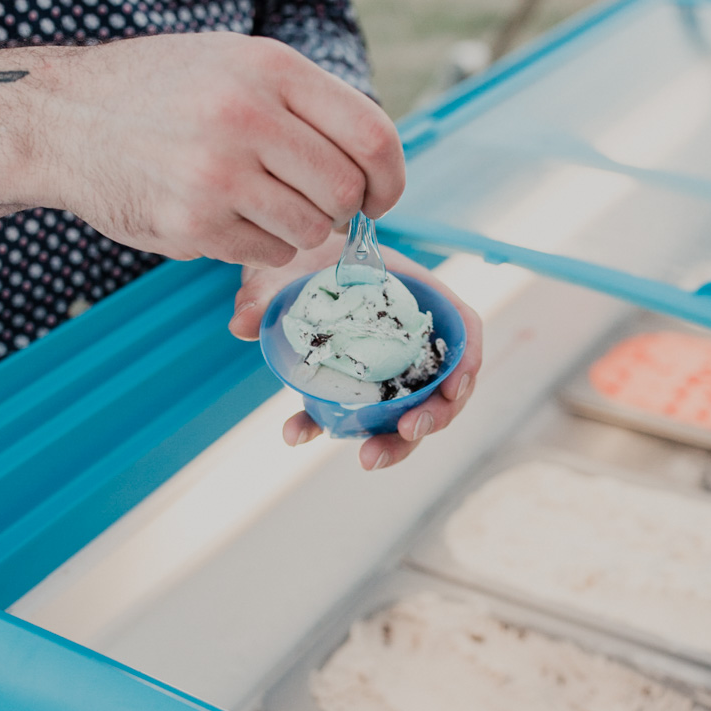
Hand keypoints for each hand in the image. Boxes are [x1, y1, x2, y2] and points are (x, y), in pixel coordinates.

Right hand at [29, 33, 404, 267]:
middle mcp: (246, 117)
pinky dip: (260, 245)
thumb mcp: (234, 63)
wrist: (63, 118)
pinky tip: (227, 218)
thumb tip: (374, 161)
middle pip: (345, 192)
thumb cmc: (160, 91)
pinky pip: (266, 252)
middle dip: (341, 210)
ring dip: (299, 230)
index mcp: (270, 68)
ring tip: (262, 206)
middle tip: (316, 206)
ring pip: (309, 230)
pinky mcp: (193, 224)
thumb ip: (303, 102)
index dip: (390, 177)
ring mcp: (218, 174)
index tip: (380, 196)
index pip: (372, 135)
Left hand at [229, 232, 483, 470]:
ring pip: (406, 410)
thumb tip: (242, 324)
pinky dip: (329, 429)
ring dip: (394, 440)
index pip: (464, 328)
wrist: (282, 263)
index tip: (454, 391)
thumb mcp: (289, 264)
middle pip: (441, 383)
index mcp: (417, 294)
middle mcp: (408, 335)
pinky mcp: (355, 386)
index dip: (467, 363)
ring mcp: (386, 365)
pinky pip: (353, 414)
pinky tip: (297, 434)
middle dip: (433, 417)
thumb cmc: (302, 252)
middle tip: (407, 432)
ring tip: (367, 458)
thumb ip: (266, 291)